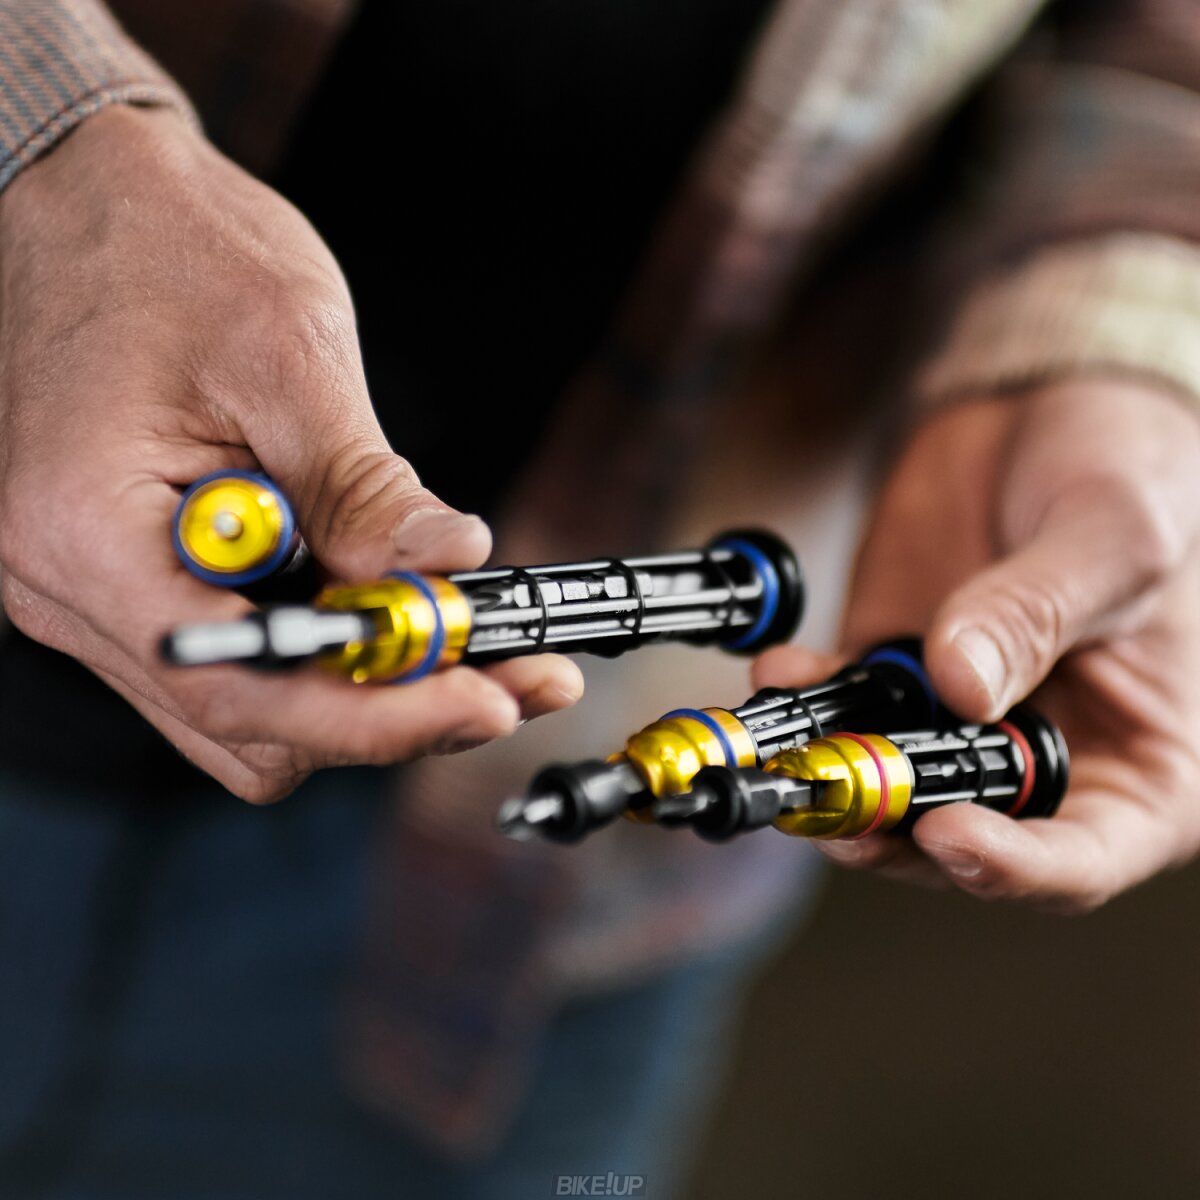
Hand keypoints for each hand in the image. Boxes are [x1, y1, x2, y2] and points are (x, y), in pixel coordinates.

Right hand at [0, 106, 582, 801]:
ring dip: (360, 686)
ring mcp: (101, 594)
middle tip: (499, 672)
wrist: (85, 198)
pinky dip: (323, 645)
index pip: (241, 684)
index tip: (486, 701)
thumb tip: (452, 567)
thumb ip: (365, 486)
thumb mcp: (288, 357)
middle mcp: (73, 588)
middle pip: (252, 722)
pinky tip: (384, 596)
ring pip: (252, 707)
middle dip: (385, 708)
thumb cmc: (165, 248)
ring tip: (454, 627)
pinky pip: (242, 657)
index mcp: (85, 532)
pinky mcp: (137, 581)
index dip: (375, 714)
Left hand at [755, 379, 1199, 911]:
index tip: (948, 834)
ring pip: (887, 786)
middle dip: (893, 827)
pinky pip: (841, 706)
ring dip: (833, 772)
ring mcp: (957, 722)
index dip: (1014, 868)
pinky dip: (805, 698)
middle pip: (965, 834)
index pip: (1083, 857)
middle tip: (839, 793)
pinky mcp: (892, 674)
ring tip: (795, 737)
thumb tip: (961, 686)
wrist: (1044, 418)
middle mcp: (1042, 763)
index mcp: (1141, 766)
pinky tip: (783, 670)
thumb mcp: (1112, 535)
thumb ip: (1039, 612)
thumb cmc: (1125, 475)